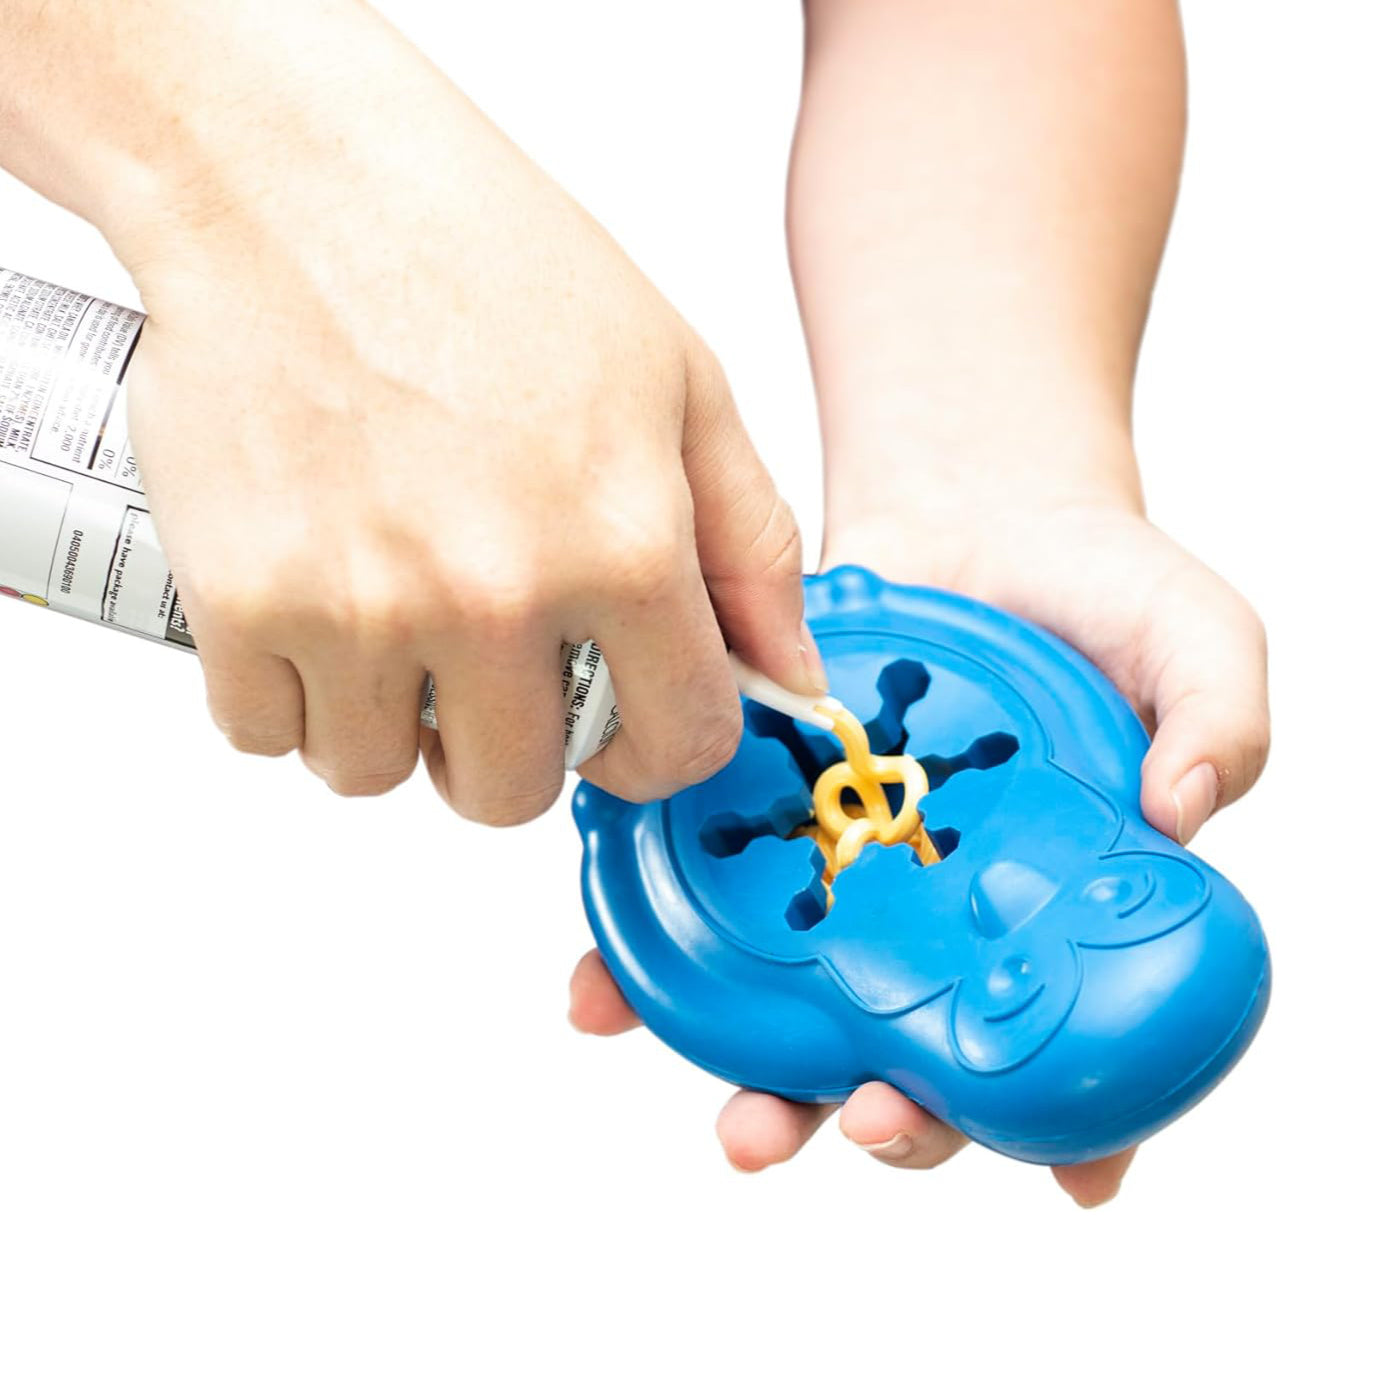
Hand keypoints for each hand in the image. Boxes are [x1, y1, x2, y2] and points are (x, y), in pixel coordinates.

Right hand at [109, 4, 818, 820]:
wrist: (298, 184)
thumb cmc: (488, 265)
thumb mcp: (678, 384)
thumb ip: (750, 548)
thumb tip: (789, 677)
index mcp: (623, 547)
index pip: (675, 748)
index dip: (656, 750)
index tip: (624, 728)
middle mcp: (494, 593)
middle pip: (514, 793)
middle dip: (512, 749)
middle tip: (490, 670)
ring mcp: (360, 607)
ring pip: (377, 774)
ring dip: (390, 724)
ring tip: (393, 621)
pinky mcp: (240, 600)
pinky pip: (268, 735)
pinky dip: (287, 693)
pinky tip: (314, 610)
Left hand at [567, 488, 1267, 1204]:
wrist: (972, 507)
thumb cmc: (1092, 590)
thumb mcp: (1191, 639)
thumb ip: (1216, 722)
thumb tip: (1185, 814)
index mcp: (1051, 901)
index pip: (1066, 1038)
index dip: (1072, 1125)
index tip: (1067, 1172)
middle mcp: (944, 911)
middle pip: (914, 1050)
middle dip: (883, 1116)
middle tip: (862, 1120)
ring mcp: (847, 874)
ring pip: (796, 1010)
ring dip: (758, 1079)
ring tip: (739, 1119)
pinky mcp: (759, 822)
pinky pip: (694, 903)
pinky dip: (644, 964)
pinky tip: (608, 995)